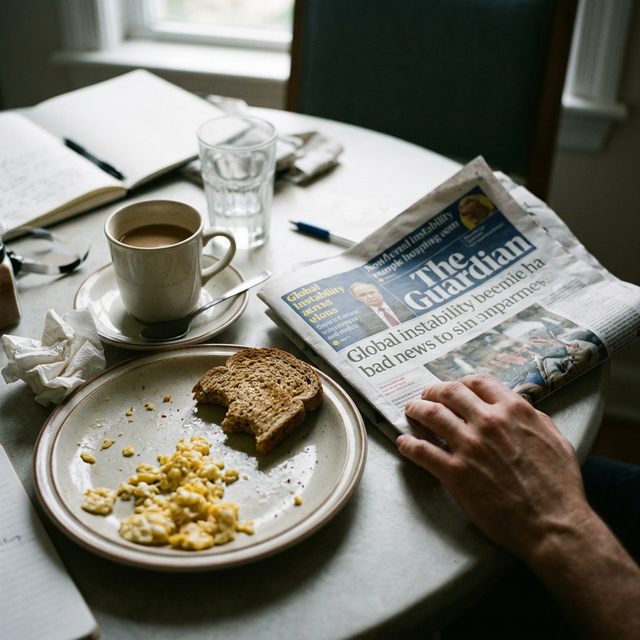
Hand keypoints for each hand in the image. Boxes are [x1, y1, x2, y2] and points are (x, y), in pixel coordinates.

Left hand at [397, 374, 591, 560]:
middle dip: (433, 391)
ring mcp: (469, 446)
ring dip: (416, 410)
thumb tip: (520, 410)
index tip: (454, 388)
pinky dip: (408, 444)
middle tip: (425, 396)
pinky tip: (403, 443)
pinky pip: (421, 451)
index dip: (462, 383)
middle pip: (449, 393)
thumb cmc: (560, 487)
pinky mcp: (454, 473)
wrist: (554, 526)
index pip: (478, 382)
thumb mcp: (556, 440)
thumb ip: (534, 420)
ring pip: (431, 415)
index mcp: (514, 411)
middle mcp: (488, 422)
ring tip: (410, 411)